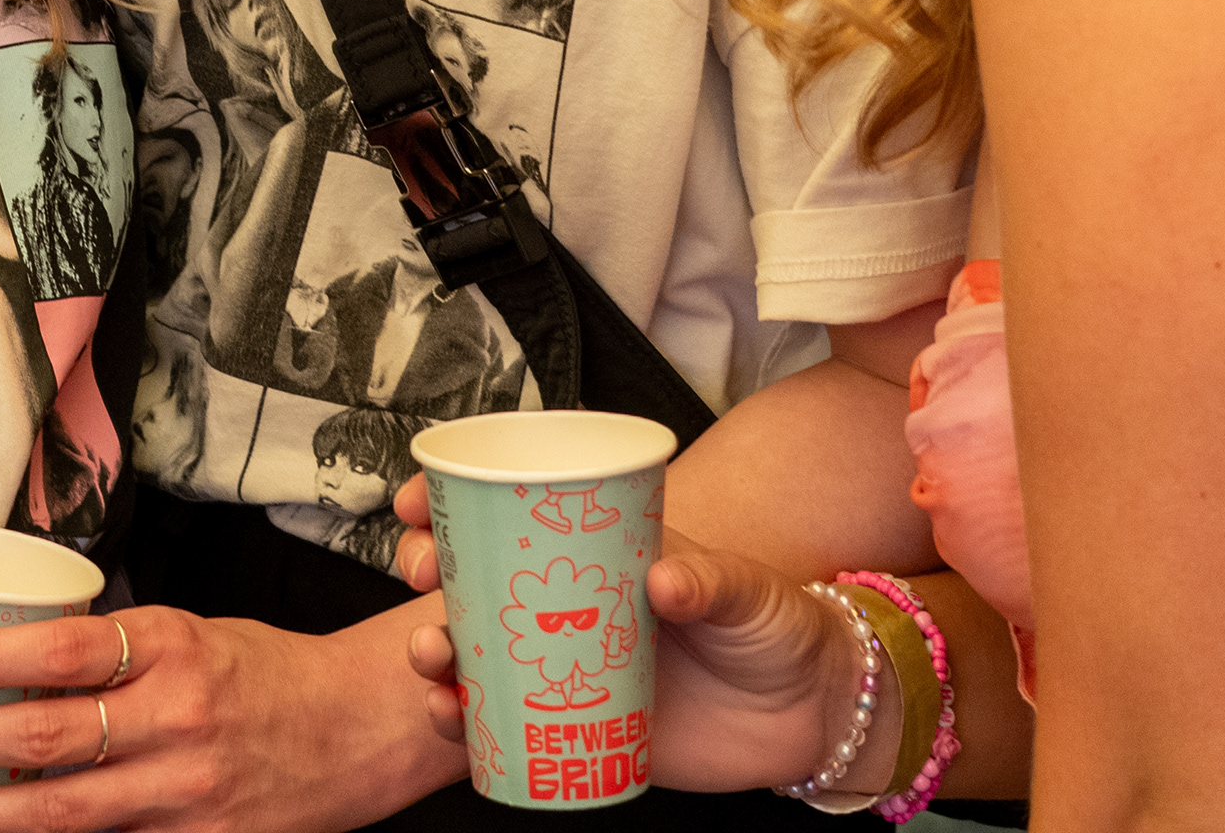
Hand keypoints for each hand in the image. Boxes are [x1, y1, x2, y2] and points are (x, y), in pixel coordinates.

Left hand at [0, 600, 464, 830]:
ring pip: (56, 811)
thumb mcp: (191, 635)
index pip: (58, 650)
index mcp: (173, 646)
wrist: (366, 728)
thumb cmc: (267, 672)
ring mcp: (187, 794)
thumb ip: (111, 656)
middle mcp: (176, 720)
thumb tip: (6, 665)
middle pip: (40, 736)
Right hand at [392, 479, 875, 794]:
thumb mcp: (750, 591)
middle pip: (474, 576)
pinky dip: (462, 721)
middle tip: (420, 576)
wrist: (808, 716)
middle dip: (426, 569)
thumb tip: (661, 583)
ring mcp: (567, 664)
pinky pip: (500, 723)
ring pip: (475, 649)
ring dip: (433, 649)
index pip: (513, 508)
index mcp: (601, 549)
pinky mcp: (576, 728)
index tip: (416, 501)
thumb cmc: (779, 628)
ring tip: (430, 657)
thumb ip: (711, 582)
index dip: (452, 497)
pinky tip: (448, 719)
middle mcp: (571, 602)